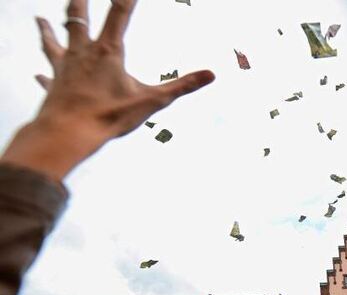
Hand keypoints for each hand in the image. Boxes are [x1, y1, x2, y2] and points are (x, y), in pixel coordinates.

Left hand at [0, 0, 213, 179]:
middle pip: (77, 18)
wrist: (68, 134)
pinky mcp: (53, 87)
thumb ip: (182, 86)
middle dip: (80, 2)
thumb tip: (211, 74)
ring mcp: (64, 68)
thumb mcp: (152, 101)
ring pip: (53, 41)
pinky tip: (39, 75)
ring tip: (40, 18)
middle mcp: (82, 53)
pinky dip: (44, 74)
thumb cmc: (108, 116)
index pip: (119, 13)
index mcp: (107, 52)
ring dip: (47, 29)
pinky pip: (47, 76)